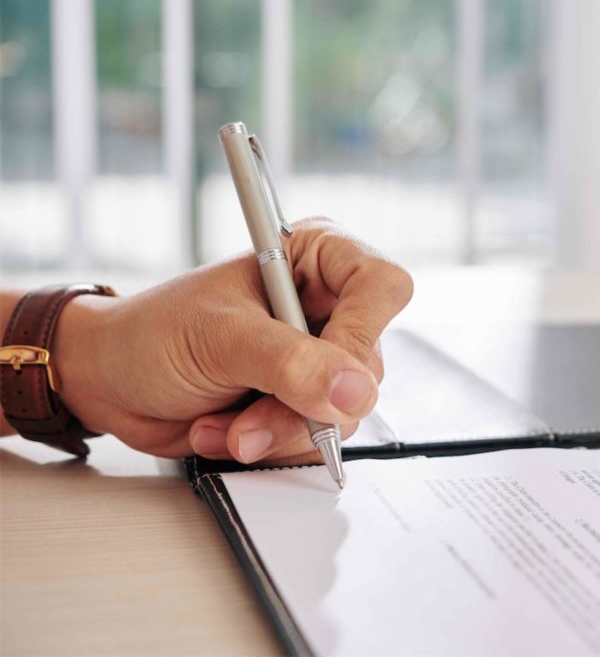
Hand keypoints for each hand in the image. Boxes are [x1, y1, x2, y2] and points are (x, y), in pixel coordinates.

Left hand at [51, 217, 412, 463]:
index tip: (327, 374)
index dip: (363, 333)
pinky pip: (321, 440)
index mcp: (315, 260)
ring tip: (229, 423)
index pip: (382, 287)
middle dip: (304, 402)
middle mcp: (326, 309)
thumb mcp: (220, 339)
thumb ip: (291, 363)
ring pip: (346, 412)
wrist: (111, 383)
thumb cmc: (152, 335)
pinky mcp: (306, 404)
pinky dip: (272, 444)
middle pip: (367, 364)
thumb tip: (355, 390)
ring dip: (281, 429)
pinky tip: (231, 428)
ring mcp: (320, 360)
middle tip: (252, 411)